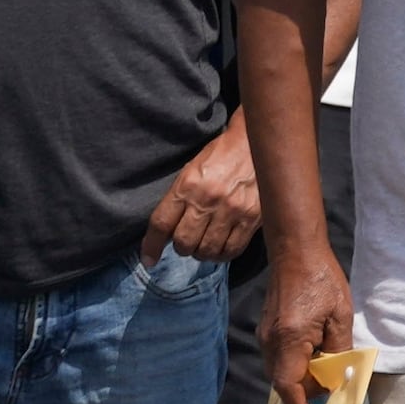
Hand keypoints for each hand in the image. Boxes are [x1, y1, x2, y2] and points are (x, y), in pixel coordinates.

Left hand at [144, 120, 262, 263]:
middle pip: (184, 242)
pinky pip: (231, 250)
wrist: (256, 144)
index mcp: (188, 185)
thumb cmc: (220, 156)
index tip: (148, 260)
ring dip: (201, 253)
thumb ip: (179, 199)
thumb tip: (166, 232)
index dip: (151, 246)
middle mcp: (207, 200)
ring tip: (204, 244)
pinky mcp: (252, 219)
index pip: (162, 223)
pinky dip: (222, 255)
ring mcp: (231, 211)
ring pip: (207, 250)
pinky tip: (220, 248)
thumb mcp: (192, 170)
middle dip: (181, 247)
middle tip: (187, 242)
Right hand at [265, 242, 355, 403]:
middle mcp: (271, 341)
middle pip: (283, 383)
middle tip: (329, 398)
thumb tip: (338, 376)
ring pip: (279, 372)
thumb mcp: (340, 316)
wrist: (295, 250)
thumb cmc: (322, 279)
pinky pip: (278, 358)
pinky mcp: (267, 329)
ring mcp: (265, 335)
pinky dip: (294, 367)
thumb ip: (339, 349)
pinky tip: (314, 360)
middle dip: (304, 396)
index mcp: (290, 339)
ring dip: (300, 381)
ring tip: (324, 380)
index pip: (289, 386)